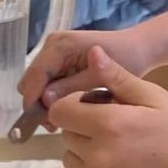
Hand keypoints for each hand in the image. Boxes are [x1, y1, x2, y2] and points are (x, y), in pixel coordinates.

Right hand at [19, 24, 159, 113]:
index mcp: (61, 45)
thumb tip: (45, 100)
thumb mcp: (100, 77)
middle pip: (30, 79)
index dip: (33, 99)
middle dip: (37, 102)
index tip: (43, 122)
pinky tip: (65, 108)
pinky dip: (50, 96)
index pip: (36, 74)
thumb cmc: (125, 58)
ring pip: (35, 83)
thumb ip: (71, 87)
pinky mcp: (57, 60)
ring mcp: (53, 51)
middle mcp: (52, 45)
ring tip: (61, 118)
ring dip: (43, 101)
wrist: (137, 47)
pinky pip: (45, 81)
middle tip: (55, 123)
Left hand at [43, 47, 167, 167]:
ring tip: (122, 148)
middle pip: (66, 135)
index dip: (74, 105)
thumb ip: (118, 78)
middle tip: (118, 128)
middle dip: (84, 127)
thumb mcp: (155, 98)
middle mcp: (97, 157)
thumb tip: (92, 52)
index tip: (98, 106)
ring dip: (86, 152)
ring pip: (71, 160)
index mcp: (108, 125)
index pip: (60, 111)